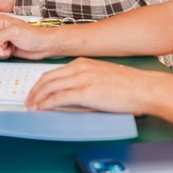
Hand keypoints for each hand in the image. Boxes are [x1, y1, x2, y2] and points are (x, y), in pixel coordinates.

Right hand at [0, 14, 54, 59]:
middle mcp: (0, 29)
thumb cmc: (34, 36)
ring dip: (1, 52)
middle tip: (7, 47)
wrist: (43, 45)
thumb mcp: (14, 32)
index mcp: (0, 22)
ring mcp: (3, 39)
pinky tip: (12, 50)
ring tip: (11, 47)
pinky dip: (4, 55)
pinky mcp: (6, 47)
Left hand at [25, 57, 146, 112]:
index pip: (54, 72)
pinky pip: (58, 98)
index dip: (41, 83)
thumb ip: (87, 81)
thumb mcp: (102, 77)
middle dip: (35, 91)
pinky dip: (46, 104)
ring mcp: (81, 79)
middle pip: (47, 78)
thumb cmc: (129, 86)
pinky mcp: (85, 92)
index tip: (35, 92)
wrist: (143, 88)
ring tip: (31, 107)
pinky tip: (41, 109)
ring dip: (37, 98)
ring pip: (50, 87)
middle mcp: (79, 68)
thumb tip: (76, 94)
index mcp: (83, 63)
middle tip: (28, 101)